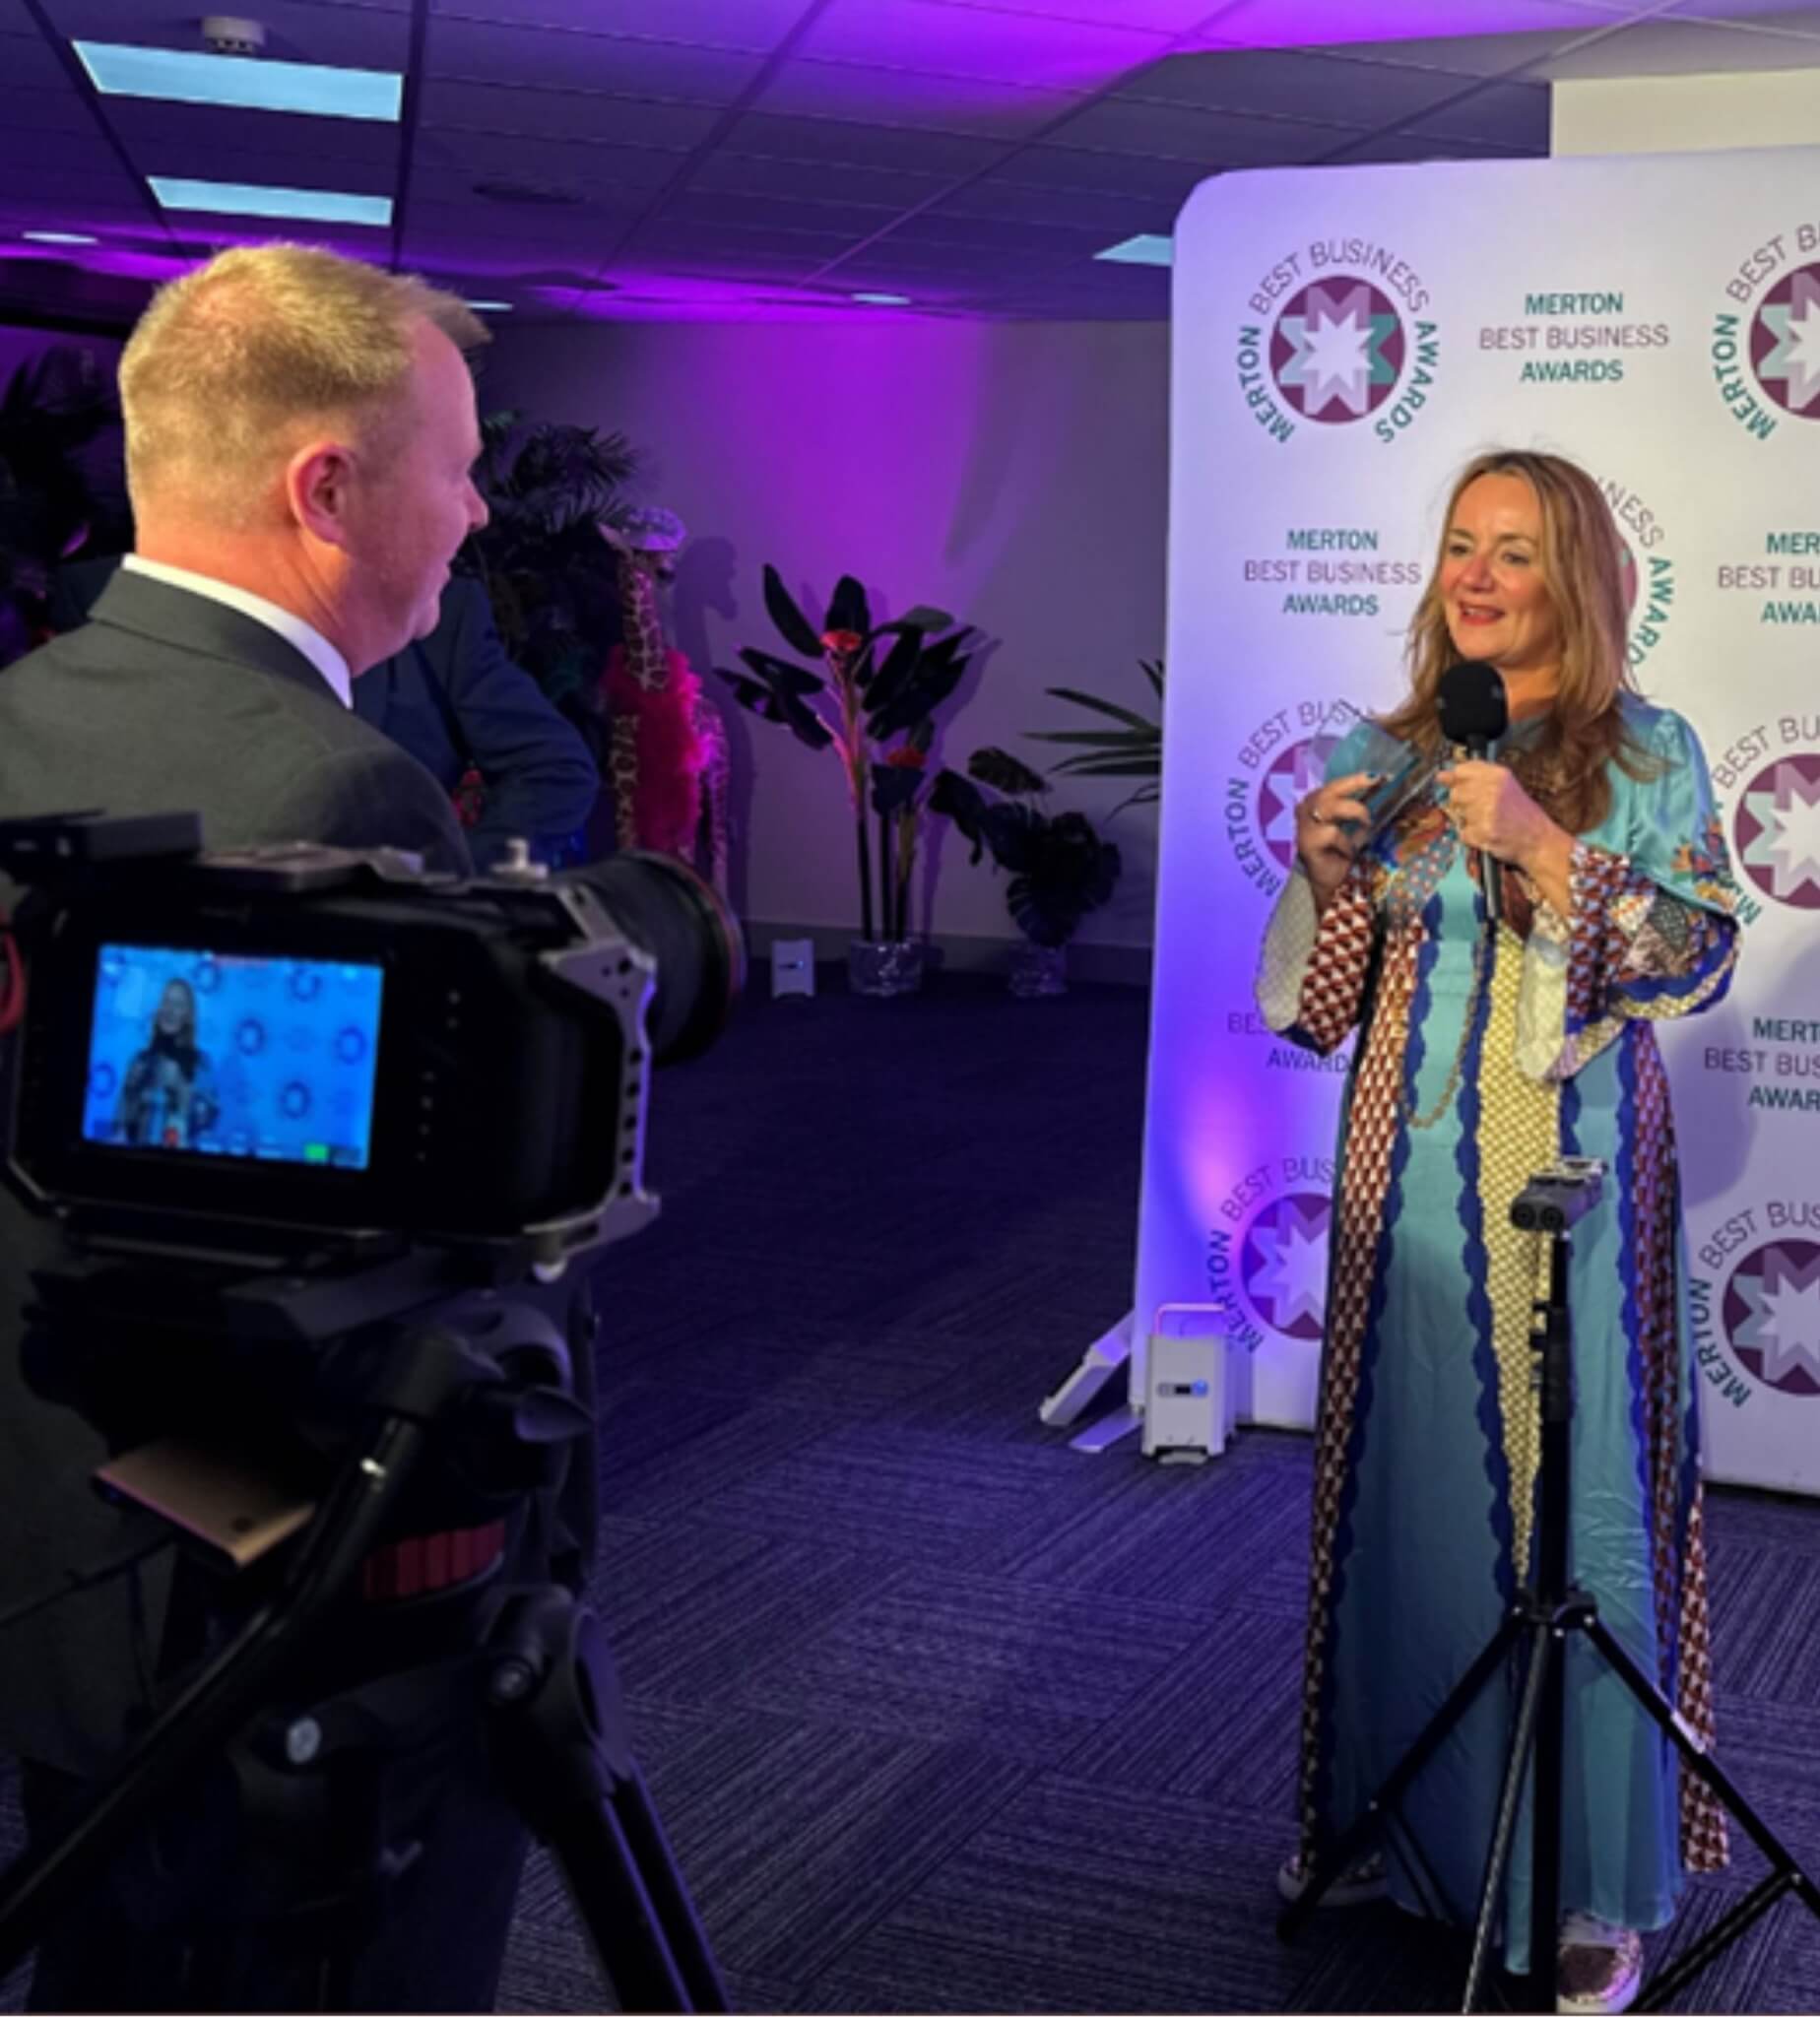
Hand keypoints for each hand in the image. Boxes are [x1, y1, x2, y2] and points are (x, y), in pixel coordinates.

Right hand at [1294, 769, 1376, 905]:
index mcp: (1316, 805)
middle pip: (1329, 790)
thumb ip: (1358, 811)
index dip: (1356, 779)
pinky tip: (1348, 852)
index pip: (1335, 785)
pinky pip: (1332, 833)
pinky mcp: (1306, 843)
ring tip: (1366, 824)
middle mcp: (1305, 811)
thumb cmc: (1343, 854)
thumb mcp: (1353, 827)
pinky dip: (1346, 842)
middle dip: (1354, 783)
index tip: (1379, 776)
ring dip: (1354, 812)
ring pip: (1330, 806)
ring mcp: (1303, 826)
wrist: (1332, 884)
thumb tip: (1382, 791)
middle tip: (1375, 781)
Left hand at [1436, 760, 1560, 867]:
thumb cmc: (1520, 812)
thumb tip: (1441, 776)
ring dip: (1469, 821)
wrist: (1538, 840)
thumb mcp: (1504, 786)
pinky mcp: (1483, 832)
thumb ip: (1473, 777)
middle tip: (1483, 810)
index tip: (1465, 788)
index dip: (1459, 781)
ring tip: (1489, 822)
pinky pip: (1463, 833)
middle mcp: (1492, 790)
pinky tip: (1488, 834)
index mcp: (1498, 775)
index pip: (1461, 771)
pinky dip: (1472, 837)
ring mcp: (1487, 812)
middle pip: (1456, 793)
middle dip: (1464, 804)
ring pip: (1458, 815)